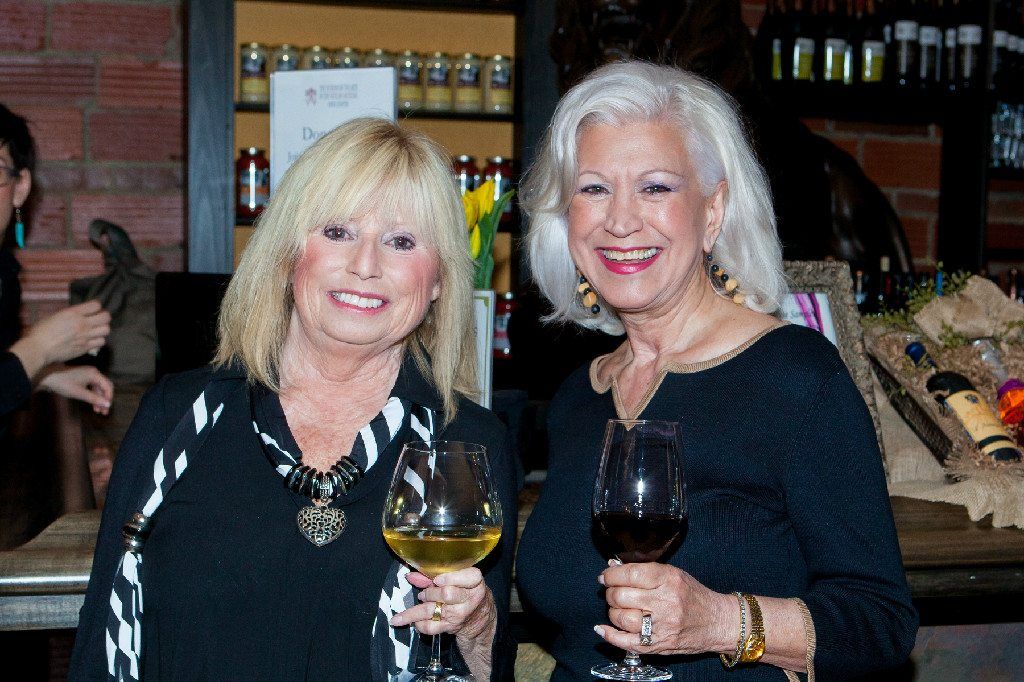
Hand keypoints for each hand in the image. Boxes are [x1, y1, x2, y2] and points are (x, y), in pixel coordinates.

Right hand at [25, 300, 110, 364]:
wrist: (39, 348)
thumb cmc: (42, 331)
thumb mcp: (55, 315)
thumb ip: (70, 314)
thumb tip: (79, 314)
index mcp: (73, 313)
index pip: (96, 305)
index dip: (95, 307)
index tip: (92, 309)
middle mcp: (82, 324)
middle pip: (106, 317)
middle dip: (103, 317)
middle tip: (97, 319)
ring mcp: (85, 336)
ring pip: (106, 330)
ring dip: (101, 330)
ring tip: (95, 331)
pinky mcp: (85, 348)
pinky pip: (100, 342)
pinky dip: (98, 341)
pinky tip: (91, 340)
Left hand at [38, 365, 113, 413]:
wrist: (47, 376)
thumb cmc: (64, 384)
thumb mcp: (80, 393)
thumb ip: (95, 399)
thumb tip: (108, 405)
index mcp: (95, 374)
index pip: (108, 386)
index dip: (109, 398)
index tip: (107, 409)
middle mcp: (94, 373)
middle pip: (104, 387)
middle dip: (104, 400)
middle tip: (103, 412)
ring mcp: (88, 374)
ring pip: (98, 388)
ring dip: (98, 399)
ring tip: (97, 411)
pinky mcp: (82, 377)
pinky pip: (92, 387)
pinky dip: (93, 395)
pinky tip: (91, 404)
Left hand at [390, 568, 495, 640]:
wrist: (479, 618)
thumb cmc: (465, 592)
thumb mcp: (458, 580)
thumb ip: (434, 575)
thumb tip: (411, 576)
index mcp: (475, 583)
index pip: (468, 577)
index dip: (451, 578)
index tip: (437, 579)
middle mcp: (469, 599)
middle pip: (446, 594)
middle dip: (429, 592)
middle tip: (423, 594)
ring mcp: (459, 615)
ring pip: (433, 610)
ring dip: (415, 610)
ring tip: (405, 612)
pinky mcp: (450, 627)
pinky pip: (430, 627)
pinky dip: (419, 624)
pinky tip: (414, 621)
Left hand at [594, 560, 735, 656]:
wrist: (716, 622)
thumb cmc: (693, 595)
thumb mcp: (673, 574)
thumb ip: (643, 570)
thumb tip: (612, 566)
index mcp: (668, 580)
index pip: (629, 574)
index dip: (611, 575)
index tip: (605, 576)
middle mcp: (664, 602)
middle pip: (621, 596)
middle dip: (610, 593)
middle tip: (612, 592)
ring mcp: (661, 626)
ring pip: (621, 618)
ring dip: (613, 612)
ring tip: (618, 608)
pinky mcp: (658, 645)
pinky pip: (626, 642)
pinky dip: (610, 635)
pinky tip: (602, 628)